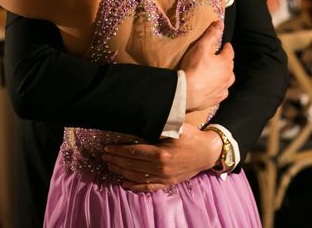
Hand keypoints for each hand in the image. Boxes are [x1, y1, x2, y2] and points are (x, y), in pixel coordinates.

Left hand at [100, 124, 221, 190]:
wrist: (208, 152)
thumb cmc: (191, 136)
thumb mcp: (174, 128)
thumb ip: (155, 129)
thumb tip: (135, 125)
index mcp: (160, 154)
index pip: (133, 152)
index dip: (118, 150)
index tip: (106, 147)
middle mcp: (161, 169)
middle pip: (133, 165)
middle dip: (116, 160)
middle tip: (103, 156)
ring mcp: (165, 177)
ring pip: (138, 177)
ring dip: (122, 172)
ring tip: (110, 166)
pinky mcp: (169, 182)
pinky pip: (149, 187)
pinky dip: (136, 186)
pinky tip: (125, 184)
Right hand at [180, 23, 233, 110]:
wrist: (186, 91)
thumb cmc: (194, 68)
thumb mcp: (201, 47)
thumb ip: (212, 34)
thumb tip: (221, 22)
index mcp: (225, 63)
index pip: (229, 51)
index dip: (227, 47)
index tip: (224, 45)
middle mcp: (228, 76)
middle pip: (230, 66)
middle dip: (226, 60)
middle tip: (218, 57)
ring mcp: (223, 88)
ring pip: (228, 79)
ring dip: (225, 74)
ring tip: (218, 72)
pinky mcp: (217, 98)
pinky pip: (222, 91)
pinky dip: (220, 87)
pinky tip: (215, 86)